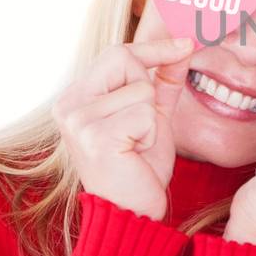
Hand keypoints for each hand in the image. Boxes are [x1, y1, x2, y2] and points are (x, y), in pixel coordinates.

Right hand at [52, 0, 195, 220]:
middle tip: (142, 125)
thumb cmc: (139, 167)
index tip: (187, 43)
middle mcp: (68, 105)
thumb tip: (184, 45)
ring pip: (140, 89)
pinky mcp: (95, 136)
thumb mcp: (152, 115)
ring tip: (136, 144)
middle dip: (147, 88)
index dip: (154, 48)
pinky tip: (135, 153)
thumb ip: (163, 81)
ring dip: (151, 119)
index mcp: (75, 98)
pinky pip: (144, 113)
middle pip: (123, 59)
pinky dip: (151, 134)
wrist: (132, 212)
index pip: (116, 53)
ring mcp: (78, 120)